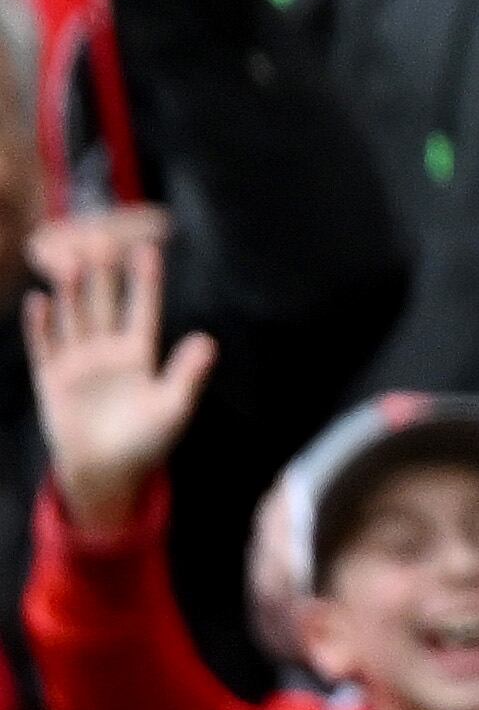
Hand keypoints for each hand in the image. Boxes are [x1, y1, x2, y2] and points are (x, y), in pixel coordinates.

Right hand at [20, 209, 211, 537]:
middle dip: (104, 274)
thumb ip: (187, 374)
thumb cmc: (148, 440)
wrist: (107, 471)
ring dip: (72, 292)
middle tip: (101, 238)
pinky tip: (39, 301)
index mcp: (141, 353)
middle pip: (105, 304)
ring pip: (75, 318)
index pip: (144, 308)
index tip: (149, 248)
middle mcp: (109, 350)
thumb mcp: (174, 407)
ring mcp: (79, 362)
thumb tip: (208, 342)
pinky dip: (41, 326)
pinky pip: (45, 347)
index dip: (145, 280)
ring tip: (70, 262)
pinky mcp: (52, 380)